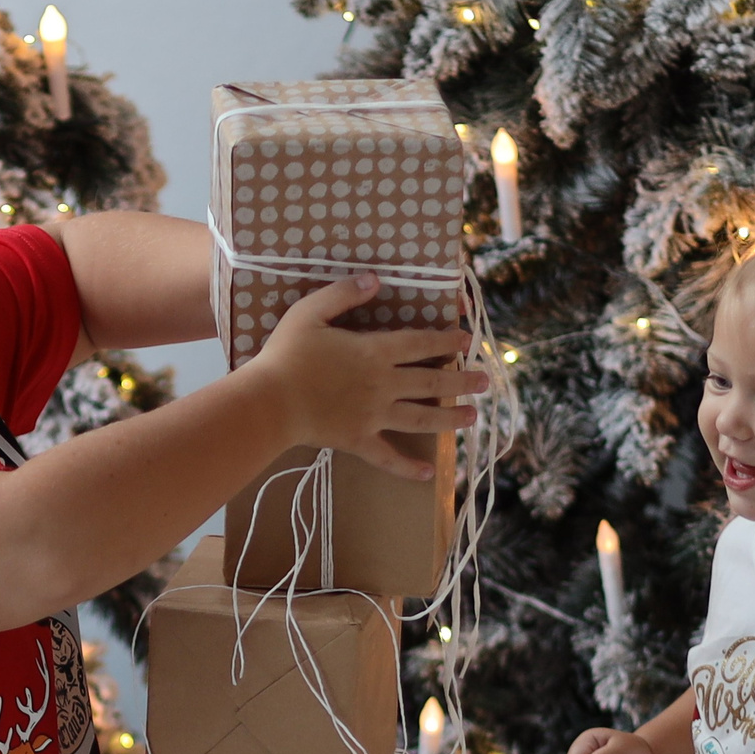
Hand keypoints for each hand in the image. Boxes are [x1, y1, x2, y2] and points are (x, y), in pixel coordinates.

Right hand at [245, 275, 486, 478]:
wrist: (270, 402)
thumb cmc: (286, 355)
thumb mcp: (310, 312)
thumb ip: (343, 294)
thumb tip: (375, 279)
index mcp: (374, 352)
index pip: (420, 344)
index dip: (445, 342)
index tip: (467, 342)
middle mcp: (383, 385)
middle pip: (431, 383)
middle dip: (461, 381)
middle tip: (484, 381)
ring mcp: (373, 416)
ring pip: (421, 419)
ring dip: (450, 419)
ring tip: (472, 417)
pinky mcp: (358, 440)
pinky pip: (388, 457)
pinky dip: (408, 468)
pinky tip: (428, 474)